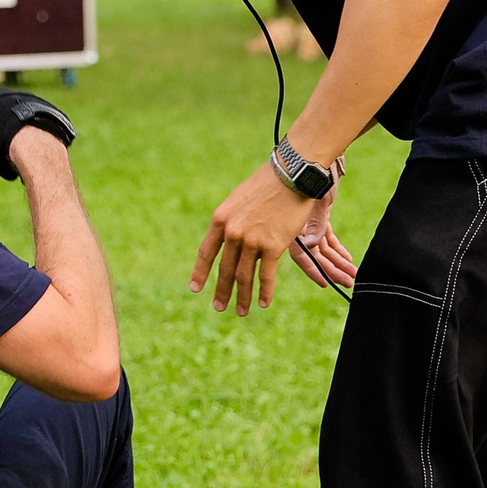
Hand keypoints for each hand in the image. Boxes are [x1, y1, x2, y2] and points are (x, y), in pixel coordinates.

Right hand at [0, 89, 76, 179]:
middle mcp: (24, 104)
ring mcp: (41, 120)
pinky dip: (24, 161)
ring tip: (6, 170)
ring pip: (14, 146)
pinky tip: (19, 170)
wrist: (33, 146)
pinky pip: (32, 152)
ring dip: (5, 161)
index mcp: (5, 97)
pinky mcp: (54, 136)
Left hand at [192, 161, 352, 313]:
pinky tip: (263, 303)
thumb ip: (233, 221)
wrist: (291, 176)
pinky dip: (264, 292)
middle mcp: (233, 232)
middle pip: (225, 269)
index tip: (195, 288)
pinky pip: (266, 276)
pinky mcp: (273, 246)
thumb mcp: (239, 199)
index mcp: (220, 219)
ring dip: (243, 297)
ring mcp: (252, 241)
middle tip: (219, 307)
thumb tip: (232, 239)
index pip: (206, 252)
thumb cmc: (267, 184)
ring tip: (241, 311)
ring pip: (244, 276)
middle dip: (222, 291)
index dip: (200, 272)